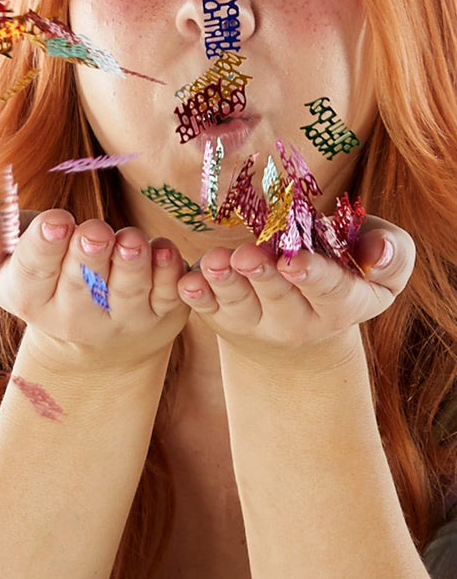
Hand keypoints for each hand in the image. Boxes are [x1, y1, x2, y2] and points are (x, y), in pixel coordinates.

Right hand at [0, 203, 188, 369]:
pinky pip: (168, 295)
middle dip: (89, 254)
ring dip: (131, 263)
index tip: (55, 220)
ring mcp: (121, 320)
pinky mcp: (160, 316)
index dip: (44, 246)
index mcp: (31, 298)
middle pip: (82, 285)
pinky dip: (169, 273)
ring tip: (130, 240)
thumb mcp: (4, 265)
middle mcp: (76, 318)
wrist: (94, 337)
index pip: (33, 274)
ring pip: (128, 291)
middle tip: (95, 232)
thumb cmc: (45, 280)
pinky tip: (164, 250)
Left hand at [177, 216, 414, 360]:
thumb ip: (392, 254)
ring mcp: (257, 324)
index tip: (295, 260)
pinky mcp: (224, 320)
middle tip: (246, 256)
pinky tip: (186, 282)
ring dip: (224, 283)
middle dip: (262, 276)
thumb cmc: (348, 278)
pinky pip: (208, 310)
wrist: (305, 327)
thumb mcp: (382, 270)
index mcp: (342, 305)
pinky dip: (196, 296)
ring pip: (239, 305)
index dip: (313, 276)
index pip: (331, 292)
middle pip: (278, 298)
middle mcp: (298, 322)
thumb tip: (378, 250)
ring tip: (213, 263)